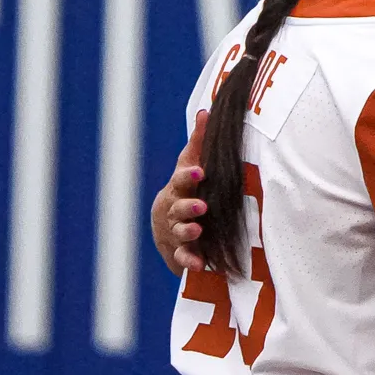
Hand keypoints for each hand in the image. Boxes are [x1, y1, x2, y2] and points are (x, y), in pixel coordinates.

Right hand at [153, 111, 208, 273]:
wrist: (168, 226)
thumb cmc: (187, 189)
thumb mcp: (192, 165)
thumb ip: (200, 142)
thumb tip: (206, 110)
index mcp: (180, 188)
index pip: (182, 180)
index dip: (189, 176)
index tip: (200, 171)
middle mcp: (174, 210)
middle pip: (178, 207)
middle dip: (189, 207)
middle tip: (202, 207)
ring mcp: (176, 231)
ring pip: (179, 231)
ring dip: (188, 230)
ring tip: (198, 230)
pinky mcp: (181, 252)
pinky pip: (183, 258)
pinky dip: (189, 261)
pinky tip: (199, 264)